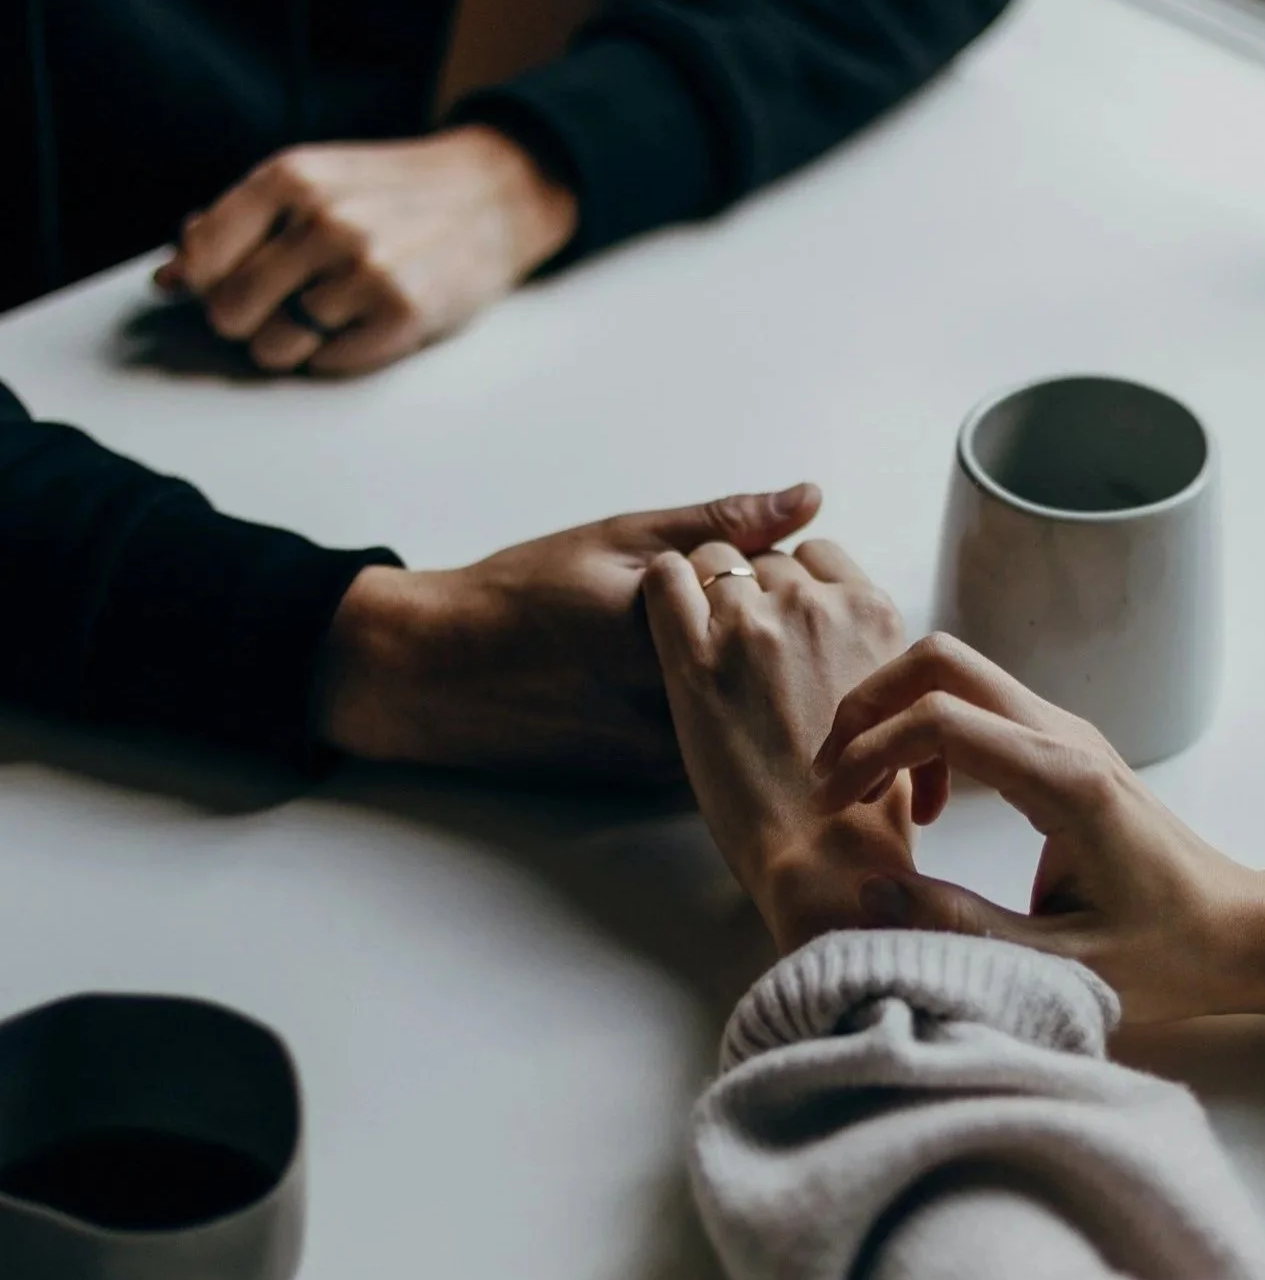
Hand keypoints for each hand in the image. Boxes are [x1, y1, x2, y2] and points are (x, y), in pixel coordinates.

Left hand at [155, 125, 575, 374]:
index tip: (227, 284)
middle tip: (288, 302)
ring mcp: (365, 270)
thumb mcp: (315, 179)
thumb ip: (238, 223)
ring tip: (333, 311)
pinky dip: (338, 353)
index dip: (204, 284)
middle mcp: (324, 222)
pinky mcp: (402, 314)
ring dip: (294, 341)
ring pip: (274, 348)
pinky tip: (366, 321)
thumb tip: (168, 279)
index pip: (200, 259)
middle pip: (229, 312)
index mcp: (291, 178)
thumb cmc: (395, 192)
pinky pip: (328, 364)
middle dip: (249, 319)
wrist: (494, 195)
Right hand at [315, 483, 821, 780]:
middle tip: (732, 600)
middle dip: (777, 630)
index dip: (780, 578)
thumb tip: (809, 498)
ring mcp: (668, 752)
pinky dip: (726, 711)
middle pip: (779, 664)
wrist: (440, 674)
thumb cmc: (525, 594)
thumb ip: (722, 523)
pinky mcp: (655, 781)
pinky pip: (723, 740)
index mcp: (674, 634)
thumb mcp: (622, 538)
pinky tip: (695, 682)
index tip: (748, 563)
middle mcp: (676, 705)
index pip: (785, 604)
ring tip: (705, 643)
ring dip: (756, 677)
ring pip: (755, 709)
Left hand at [642, 538, 912, 953]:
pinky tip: (664, 614)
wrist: (824, 855)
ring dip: (705, 589)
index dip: (793, 581)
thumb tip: (843, 638)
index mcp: (871, 613)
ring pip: (714, 559)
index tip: (779, 615)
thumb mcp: (895, 703)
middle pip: (766, 559)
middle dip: (750, 589)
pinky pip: (665, 577)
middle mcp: (815, 606)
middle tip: (738, 642)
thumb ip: (867, 652)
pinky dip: (663, 585)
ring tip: (700, 637)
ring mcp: (754, 625)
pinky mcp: (695, 656)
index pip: (818, 555)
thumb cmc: (864, 801)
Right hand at [814, 634, 1264, 1023]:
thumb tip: (869, 892)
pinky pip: (977, 703)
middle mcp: (1064, 735)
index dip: (869, 750)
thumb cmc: (1167, 954)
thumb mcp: (1060, 966)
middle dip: (870, 703)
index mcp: (1064, 781)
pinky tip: (927, 804)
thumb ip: (961, 928)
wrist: (1240, 930)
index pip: (941, 718)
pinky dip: (928, 731)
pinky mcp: (1062, 742)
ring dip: (896, 714)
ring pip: (956, 671)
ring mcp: (1065, 729)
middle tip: (835, 776)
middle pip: (943, 659)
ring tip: (868, 793)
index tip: (834, 805)